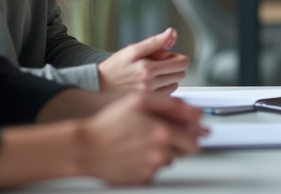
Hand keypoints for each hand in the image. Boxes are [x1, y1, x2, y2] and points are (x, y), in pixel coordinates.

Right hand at [75, 94, 205, 184]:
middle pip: (185, 150)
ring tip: (144, 141)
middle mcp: (160, 153)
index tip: (190, 128)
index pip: (194, 137)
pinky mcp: (142, 179)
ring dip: (165, 151)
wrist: (85, 149)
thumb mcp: (141, 101)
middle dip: (179, 140)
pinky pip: (156, 170)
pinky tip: (136, 152)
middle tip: (161, 131)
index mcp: (163, 133)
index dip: (193, 131)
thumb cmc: (110, 123)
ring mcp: (151, 168)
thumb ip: (172, 104)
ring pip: (170, 160)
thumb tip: (195, 112)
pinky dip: (151, 162)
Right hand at [98, 28, 190, 94]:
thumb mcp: (134, 49)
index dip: (176, 57)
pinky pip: (166, 95)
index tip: (165, 56)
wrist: (100, 84)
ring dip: (169, 78)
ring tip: (153, 74)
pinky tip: (151, 83)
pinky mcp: (148, 102)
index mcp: (148, 69)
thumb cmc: (116, 66)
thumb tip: (172, 33)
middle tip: (158, 64)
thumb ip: (156, 42)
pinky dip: (163, 88)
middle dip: (173, 67)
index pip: (182, 63)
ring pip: (175, 85)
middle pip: (180, 74)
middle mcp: (150, 84)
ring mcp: (149, 95)